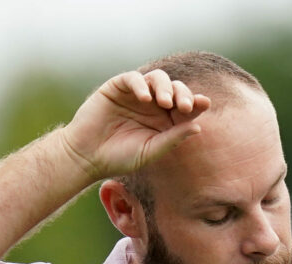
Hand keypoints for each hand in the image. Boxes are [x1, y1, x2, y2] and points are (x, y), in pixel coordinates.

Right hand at [60, 69, 211, 180]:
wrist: (87, 156)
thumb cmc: (120, 158)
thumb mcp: (151, 150)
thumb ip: (173, 139)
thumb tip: (198, 127)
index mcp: (165, 120)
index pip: (186, 106)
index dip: (196, 102)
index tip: (203, 104)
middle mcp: (153, 104)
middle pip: (176, 89)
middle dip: (183, 94)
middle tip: (184, 107)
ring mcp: (136, 94)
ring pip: (158, 78)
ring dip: (165, 87)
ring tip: (164, 102)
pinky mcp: (118, 87)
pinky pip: (133, 78)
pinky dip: (141, 85)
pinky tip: (144, 98)